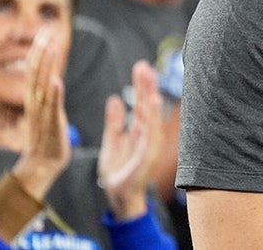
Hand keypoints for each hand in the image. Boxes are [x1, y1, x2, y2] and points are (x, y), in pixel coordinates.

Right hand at [11, 30, 70, 199]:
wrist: (43, 164)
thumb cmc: (48, 137)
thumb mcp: (48, 110)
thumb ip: (48, 94)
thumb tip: (50, 77)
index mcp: (35, 99)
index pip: (35, 71)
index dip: (39, 52)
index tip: (45, 32)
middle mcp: (35, 104)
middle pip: (35, 73)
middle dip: (40, 52)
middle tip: (46, 31)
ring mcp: (42, 115)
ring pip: (41, 86)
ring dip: (45, 65)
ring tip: (50, 46)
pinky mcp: (51, 126)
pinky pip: (51, 108)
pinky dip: (53, 94)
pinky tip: (56, 80)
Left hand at [99, 60, 162, 220]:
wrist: (118, 195)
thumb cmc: (118, 170)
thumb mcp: (112, 140)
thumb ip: (114, 121)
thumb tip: (114, 99)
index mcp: (137, 130)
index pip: (140, 104)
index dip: (141, 86)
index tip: (141, 68)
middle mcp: (146, 136)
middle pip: (146, 107)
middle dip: (146, 88)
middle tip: (144, 67)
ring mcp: (148, 146)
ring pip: (150, 120)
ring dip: (150, 103)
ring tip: (149, 85)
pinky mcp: (145, 158)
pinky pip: (148, 138)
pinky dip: (151, 124)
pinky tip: (151, 111)